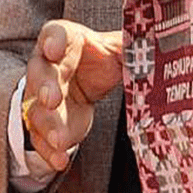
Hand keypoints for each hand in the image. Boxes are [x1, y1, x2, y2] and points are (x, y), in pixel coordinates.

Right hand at [21, 21, 124, 171]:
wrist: (89, 79)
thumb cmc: (102, 58)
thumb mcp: (121, 50)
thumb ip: (134, 48)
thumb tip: (156, 46)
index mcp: (65, 39)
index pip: (56, 33)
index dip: (54, 40)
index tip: (55, 49)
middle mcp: (46, 64)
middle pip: (40, 72)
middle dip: (44, 86)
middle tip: (50, 99)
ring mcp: (39, 95)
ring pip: (36, 108)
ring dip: (47, 124)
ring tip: (60, 140)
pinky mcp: (45, 122)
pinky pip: (40, 136)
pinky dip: (48, 150)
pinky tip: (60, 159)